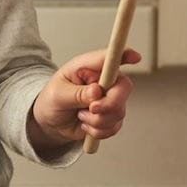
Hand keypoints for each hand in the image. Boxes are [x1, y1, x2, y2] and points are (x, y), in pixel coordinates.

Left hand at [27, 47, 142, 153]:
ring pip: (118, 111)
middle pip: (123, 87)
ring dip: (97, 120)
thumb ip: (77, 93)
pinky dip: (98, 131)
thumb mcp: (58, 94)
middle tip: (92, 109)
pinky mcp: (111, 116)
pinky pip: (114, 126)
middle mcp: (104, 80)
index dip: (125, 55)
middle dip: (110, 103)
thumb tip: (96, 91)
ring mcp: (110, 98)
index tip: (135, 57)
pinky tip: (86, 125)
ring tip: (80, 116)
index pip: (111, 57)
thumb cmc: (52, 100)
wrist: (51, 122)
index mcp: (89, 67)